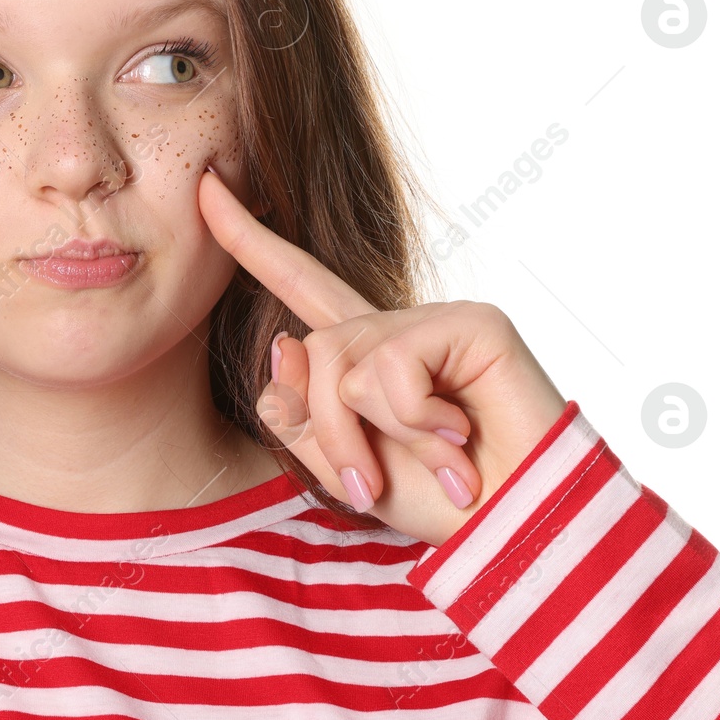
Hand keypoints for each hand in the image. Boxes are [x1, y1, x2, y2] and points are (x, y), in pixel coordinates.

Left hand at [197, 168, 565, 547]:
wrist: (517, 532)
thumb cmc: (440, 504)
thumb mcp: (345, 469)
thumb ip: (300, 415)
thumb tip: (283, 346)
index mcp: (363, 356)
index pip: (296, 283)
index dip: (247, 238)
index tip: (203, 187)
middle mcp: (394, 328)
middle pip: (310, 350)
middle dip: (330, 434)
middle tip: (372, 489)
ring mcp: (435, 319)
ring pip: (343, 362)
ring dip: (374, 437)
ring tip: (437, 466)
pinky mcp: (473, 323)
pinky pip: (392, 368)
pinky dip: (414, 421)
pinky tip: (459, 437)